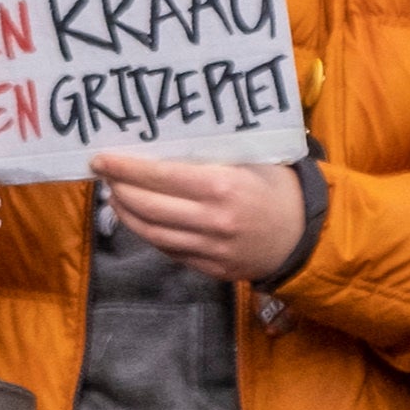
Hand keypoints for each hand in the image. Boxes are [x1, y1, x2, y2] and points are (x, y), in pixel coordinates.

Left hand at [89, 152, 309, 286]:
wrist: (307, 236)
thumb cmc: (277, 188)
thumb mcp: (251, 160)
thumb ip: (211, 154)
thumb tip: (162, 140)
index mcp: (222, 186)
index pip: (159, 176)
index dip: (125, 168)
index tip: (102, 159)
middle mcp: (213, 220)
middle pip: (149, 207)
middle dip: (119, 190)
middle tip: (103, 175)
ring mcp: (212, 249)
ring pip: (153, 234)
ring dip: (126, 214)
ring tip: (114, 196)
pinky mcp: (212, 269)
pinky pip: (170, 251)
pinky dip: (149, 234)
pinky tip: (139, 218)